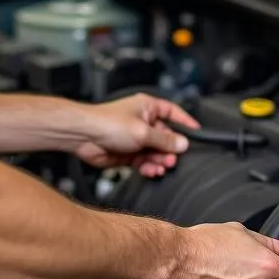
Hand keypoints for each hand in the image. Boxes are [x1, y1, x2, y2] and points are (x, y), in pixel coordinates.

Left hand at [71, 94, 199, 177]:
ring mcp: (135, 138)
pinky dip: (149, 167)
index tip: (196, 133)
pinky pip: (144, 161)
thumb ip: (164, 140)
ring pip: (155, 152)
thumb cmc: (106, 123)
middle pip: (165, 137)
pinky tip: (152, 170)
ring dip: (160, 160)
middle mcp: (142, 122)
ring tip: (162, 166)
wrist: (83, 136)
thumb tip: (182, 143)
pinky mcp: (127, 153)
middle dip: (170, 149)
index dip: (185, 123)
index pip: (173, 113)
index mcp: (147, 108)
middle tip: (173, 158)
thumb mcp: (142, 131)